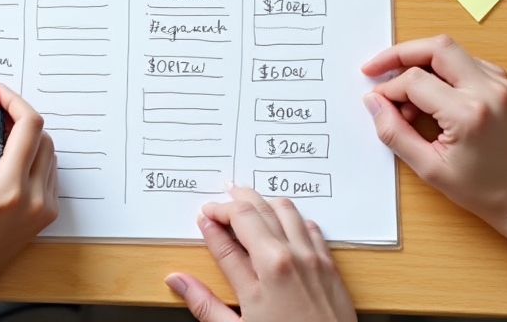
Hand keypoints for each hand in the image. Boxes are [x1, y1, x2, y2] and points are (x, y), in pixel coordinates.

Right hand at [165, 185, 354, 321]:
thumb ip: (205, 304)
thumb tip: (177, 280)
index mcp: (262, 276)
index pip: (225, 239)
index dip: (210, 224)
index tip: (202, 218)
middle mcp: (286, 258)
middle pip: (251, 212)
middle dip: (230, 201)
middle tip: (217, 202)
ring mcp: (310, 258)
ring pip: (282, 208)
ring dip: (261, 202)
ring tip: (246, 204)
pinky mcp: (329, 264)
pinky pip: (309, 225)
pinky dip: (291, 217)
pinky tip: (282, 223)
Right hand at [362, 35, 506, 240]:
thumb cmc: (484, 192)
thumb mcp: (429, 168)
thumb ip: (394, 132)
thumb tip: (373, 102)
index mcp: (469, 113)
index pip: (415, 80)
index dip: (389, 88)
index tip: (378, 101)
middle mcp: (488, 90)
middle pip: (435, 47)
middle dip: (400, 54)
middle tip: (377, 68)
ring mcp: (501, 84)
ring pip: (450, 50)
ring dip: (421, 61)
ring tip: (407, 92)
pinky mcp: (505, 85)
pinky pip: (466, 61)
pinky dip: (442, 69)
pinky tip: (432, 93)